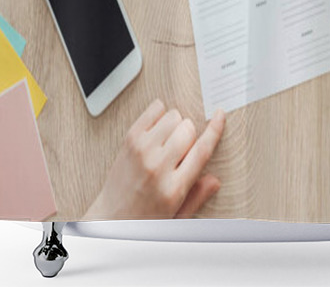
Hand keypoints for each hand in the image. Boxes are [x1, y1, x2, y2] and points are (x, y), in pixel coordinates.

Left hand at [83, 99, 224, 219]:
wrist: (109, 218)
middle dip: (190, 135)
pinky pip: (154, 110)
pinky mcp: (130, 139)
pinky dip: (160, 113)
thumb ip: (197, 197)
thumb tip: (215, 180)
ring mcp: (142, 150)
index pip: (202, 150)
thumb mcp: (177, 217)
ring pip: (173, 116)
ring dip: (175, 125)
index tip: (219, 115)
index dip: (215, 129)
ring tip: (166, 141)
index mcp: (174, 187)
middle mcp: (158, 166)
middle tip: (180, 150)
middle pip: (188, 128)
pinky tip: (157, 128)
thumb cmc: (143, 219)